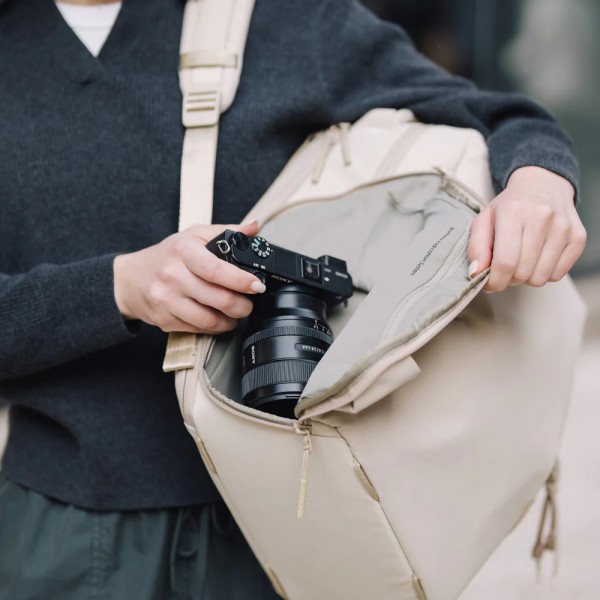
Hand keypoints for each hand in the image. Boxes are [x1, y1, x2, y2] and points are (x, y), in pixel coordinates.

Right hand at [113, 221, 265, 333]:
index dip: (240, 280)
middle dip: (242, 306)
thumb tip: (254, 226)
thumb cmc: (167, 255)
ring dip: (230, 321)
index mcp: (183, 251)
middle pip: (218, 299)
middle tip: (249, 304)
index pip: (216, 269)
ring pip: (210, 320)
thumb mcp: (194, 236)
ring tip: (236, 314)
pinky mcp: (164, 320)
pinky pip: (198, 329)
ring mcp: (166, 300)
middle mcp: (172, 276)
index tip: (257, 286)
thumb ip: (227, 231)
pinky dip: (214, 327)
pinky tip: (218, 318)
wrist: (130, 278)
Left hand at [468, 166, 586, 291]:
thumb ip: (476, 247)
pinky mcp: (578, 237)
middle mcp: (542, 218)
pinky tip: (538, 258)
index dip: (495, 281)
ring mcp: (563, 228)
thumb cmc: (509, 207)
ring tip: (521, 261)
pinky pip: (558, 275)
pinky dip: (544, 273)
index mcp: (513, 212)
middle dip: (509, 279)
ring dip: (527, 277)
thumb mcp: (484, 220)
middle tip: (505, 268)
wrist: (542, 185)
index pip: (505, 262)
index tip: (490, 284)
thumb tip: (475, 273)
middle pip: (522, 273)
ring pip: (540, 278)